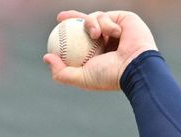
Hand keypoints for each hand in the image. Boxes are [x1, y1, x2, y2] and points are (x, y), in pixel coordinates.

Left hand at [43, 10, 157, 89]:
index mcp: (96, 54)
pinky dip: (108, 24)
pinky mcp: (125, 20)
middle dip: (72, 17)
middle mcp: (106, 41)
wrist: (134, 67)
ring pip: (94, 18)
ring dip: (91, 24)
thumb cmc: (108, 75)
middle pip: (85, 24)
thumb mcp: (80, 77)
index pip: (79, 41)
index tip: (55, 30)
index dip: (67, 34)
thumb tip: (46, 57)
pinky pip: (107, 16)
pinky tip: (115, 33)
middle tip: (61, 17)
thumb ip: (61, 72)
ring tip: (96, 35)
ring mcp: (115, 30)